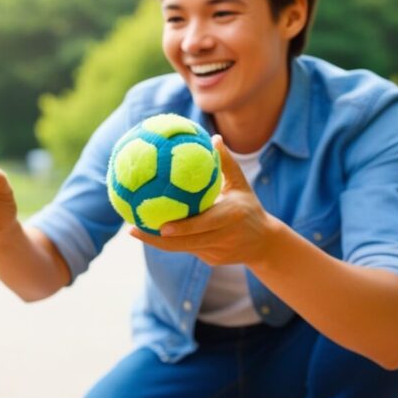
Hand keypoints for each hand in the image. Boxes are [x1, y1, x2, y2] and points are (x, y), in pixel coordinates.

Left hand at [129, 135, 280, 265]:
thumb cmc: (249, 207)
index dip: (182, 228)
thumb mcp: (241, 184)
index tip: (161, 225)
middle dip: (156, 240)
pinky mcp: (211, 261)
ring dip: (156, 242)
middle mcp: (223, 237)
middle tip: (132, 229)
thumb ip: (226, 163)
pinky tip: (150, 233)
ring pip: (182, 248)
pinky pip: (187, 249)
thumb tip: (213, 137)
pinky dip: (169, 242)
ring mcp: (216, 252)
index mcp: (231, 216)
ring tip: (133, 231)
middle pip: (185, 243)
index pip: (204, 224)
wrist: (265, 244)